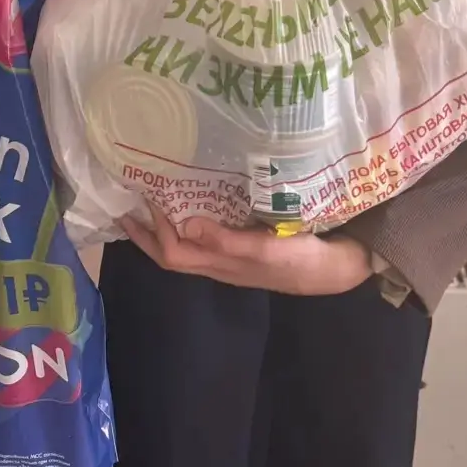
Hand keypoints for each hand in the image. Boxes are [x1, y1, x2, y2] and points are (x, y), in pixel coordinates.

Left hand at [123, 205, 372, 295]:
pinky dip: (191, 219)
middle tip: (126, 200)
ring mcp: (234, 257)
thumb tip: (183, 225)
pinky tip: (195, 200)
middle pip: (172, 252)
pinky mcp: (247, 246)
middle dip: (146, 232)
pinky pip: (207, 234)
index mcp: (222, 266)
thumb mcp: (267, 249)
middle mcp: (221, 264)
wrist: (340, 268)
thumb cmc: (304, 259)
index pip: (172, 253)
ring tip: (151, 197)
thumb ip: (227, 241)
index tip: (139, 197)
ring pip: (188, 244)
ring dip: (165, 225)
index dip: (151, 231)